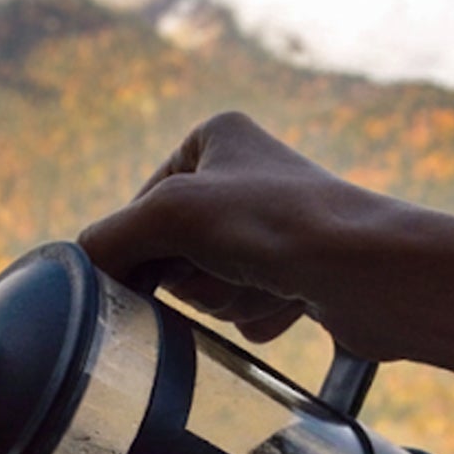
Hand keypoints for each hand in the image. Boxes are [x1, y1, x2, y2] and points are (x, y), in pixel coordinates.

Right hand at [78, 110, 453, 401]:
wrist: (376, 274)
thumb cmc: (281, 225)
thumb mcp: (172, 213)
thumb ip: (108, 239)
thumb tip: (78, 272)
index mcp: (213, 137)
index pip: (141, 209)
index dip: (149, 246)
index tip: (174, 260)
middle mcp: (246, 175)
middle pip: (172, 254)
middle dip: (194, 278)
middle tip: (228, 271)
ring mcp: (274, 228)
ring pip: (206, 288)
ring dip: (226, 300)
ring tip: (267, 284)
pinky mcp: (299, 275)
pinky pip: (244, 312)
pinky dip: (259, 316)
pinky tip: (291, 302)